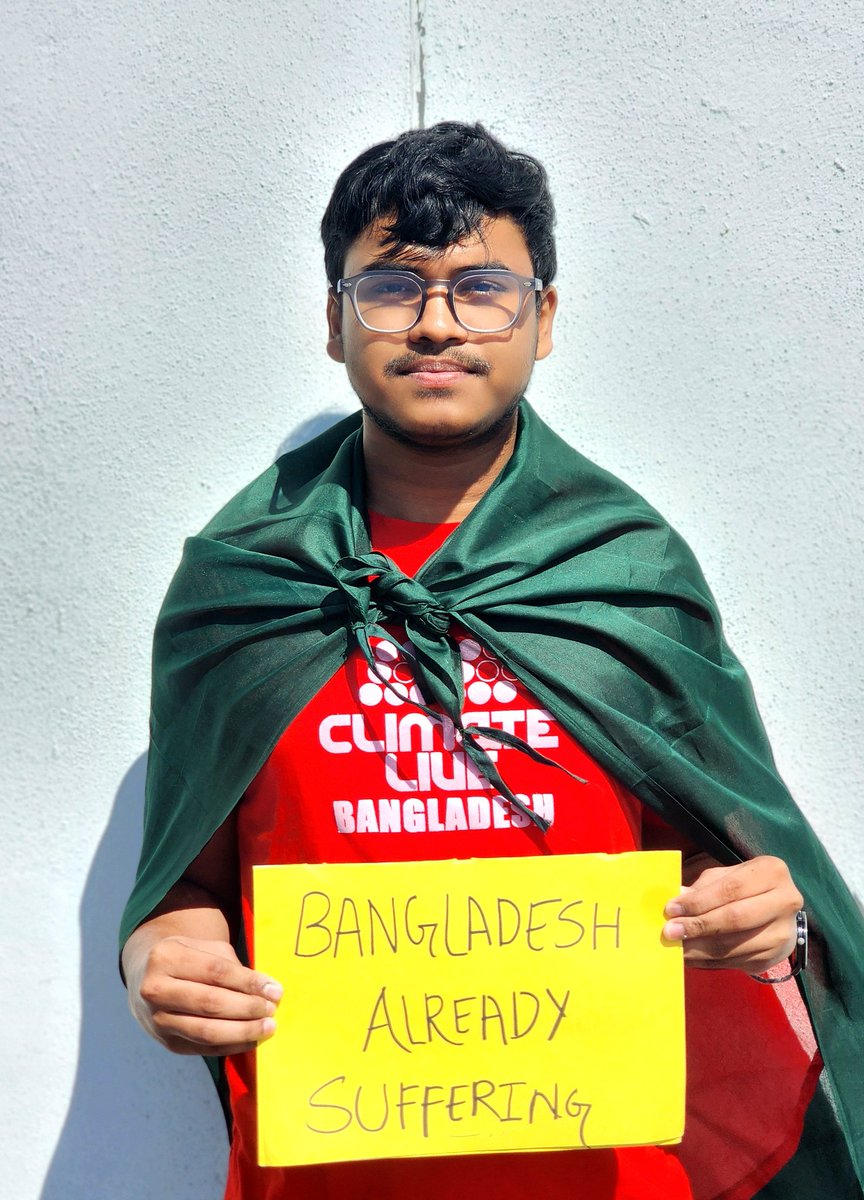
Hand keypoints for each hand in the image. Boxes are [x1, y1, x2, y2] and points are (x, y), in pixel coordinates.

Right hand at [126, 935, 282, 1055]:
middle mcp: (155, 990)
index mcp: (166, 957)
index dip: (247, 982)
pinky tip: (252, 1040)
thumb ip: (233, 968)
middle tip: (271, 1009)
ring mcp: (158, 1020)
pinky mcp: (166, 1043)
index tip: (274, 989)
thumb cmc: (188, 960)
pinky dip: (231, 1045)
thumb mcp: (206, 950)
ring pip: (206, 1031)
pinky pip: (204, 1048)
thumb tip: (268, 991)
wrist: (147, 979)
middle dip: (246, 1008)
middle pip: (209, 1003)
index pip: (215, 972)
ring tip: (267, 1027)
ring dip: (242, 1031)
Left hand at [662, 854, 802, 972]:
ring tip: (675, 947)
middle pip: (735, 918)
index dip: (699, 901)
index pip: (731, 889)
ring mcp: (783, 933)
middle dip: (698, 926)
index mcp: (772, 872)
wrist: (776, 910)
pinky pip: (736, 962)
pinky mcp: (774, 957)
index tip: (671, 909)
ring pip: (734, 945)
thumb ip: (702, 888)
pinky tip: (690, 956)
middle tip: (670, 931)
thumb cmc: (743, 886)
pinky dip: (709, 961)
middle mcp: (785, 901)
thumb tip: (676, 901)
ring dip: (699, 948)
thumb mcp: (724, 877)